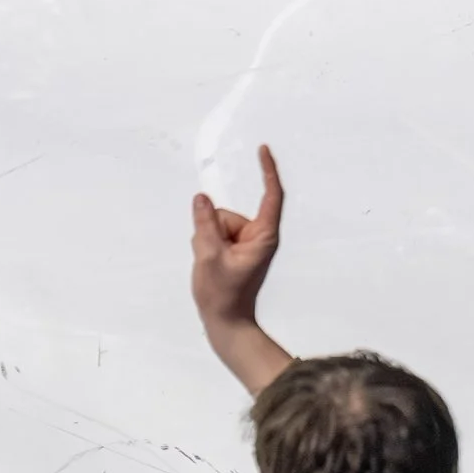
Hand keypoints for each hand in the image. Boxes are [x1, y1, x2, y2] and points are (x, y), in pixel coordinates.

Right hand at [189, 144, 294, 392]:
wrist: (226, 322)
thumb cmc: (223, 294)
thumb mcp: (208, 256)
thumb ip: (204, 224)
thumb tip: (202, 198)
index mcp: (263, 237)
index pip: (271, 196)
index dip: (267, 171)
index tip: (262, 150)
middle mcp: (258, 237)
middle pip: (229, 215)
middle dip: (212, 229)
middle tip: (212, 259)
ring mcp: (246, 245)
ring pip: (217, 225)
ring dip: (207, 241)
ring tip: (211, 266)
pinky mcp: (236, 251)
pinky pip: (214, 236)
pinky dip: (206, 247)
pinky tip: (210, 266)